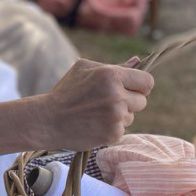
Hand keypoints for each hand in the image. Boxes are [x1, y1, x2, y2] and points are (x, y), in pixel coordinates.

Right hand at [39, 59, 153, 150]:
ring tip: (96, 113)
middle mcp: (117, 96)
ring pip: (131, 116)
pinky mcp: (112, 134)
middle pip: (142, 101)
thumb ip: (115, 66)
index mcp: (111, 75)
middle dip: (130, 101)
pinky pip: (122, 129)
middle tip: (108, 102)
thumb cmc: (66, 91)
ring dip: (119, 115)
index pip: (147, 81)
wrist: (47, 120)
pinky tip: (94, 124)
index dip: (141, 85)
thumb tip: (139, 61)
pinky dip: (111, 128)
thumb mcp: (85, 69)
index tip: (133, 89)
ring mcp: (115, 116)